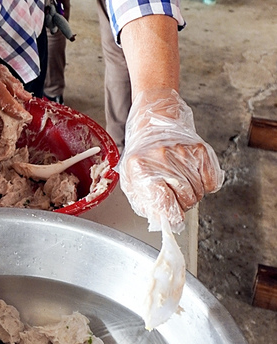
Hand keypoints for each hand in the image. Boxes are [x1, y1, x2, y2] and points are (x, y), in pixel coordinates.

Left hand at [118, 88, 223, 232]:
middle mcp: (163, 158)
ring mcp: (183, 153)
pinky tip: (193, 176)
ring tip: (180, 182)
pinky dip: (206, 185)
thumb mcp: (132, 178)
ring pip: (199, 193)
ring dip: (192, 194)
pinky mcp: (200, 149)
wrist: (154, 121)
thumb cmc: (143, 153)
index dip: (172, 216)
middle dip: (182, 204)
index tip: (174, 219)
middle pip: (186, 201)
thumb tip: (163, 222)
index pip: (164, 203)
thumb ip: (144, 203)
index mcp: (141, 167)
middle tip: (174, 194)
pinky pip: (212, 182)